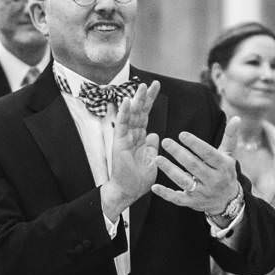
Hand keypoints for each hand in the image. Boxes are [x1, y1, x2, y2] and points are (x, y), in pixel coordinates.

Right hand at [103, 82, 161, 215]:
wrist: (128, 191)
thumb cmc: (138, 179)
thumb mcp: (151, 161)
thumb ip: (152, 147)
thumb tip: (154, 135)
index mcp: (140, 138)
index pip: (145, 115)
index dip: (150, 101)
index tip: (156, 87)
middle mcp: (132, 135)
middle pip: (139, 112)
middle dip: (145, 97)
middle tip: (151, 83)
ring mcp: (125, 138)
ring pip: (131, 115)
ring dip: (135, 101)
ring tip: (140, 87)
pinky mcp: (119, 143)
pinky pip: (121, 125)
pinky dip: (123, 113)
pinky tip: (125, 102)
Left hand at [153, 131, 241, 216]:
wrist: (227, 201)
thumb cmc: (225, 172)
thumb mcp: (229, 155)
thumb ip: (230, 137)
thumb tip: (237, 118)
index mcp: (223, 167)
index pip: (208, 154)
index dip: (195, 144)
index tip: (182, 134)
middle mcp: (213, 181)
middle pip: (194, 166)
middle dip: (179, 153)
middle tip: (165, 142)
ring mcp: (202, 193)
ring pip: (184, 181)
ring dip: (170, 170)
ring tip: (157, 158)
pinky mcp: (192, 203)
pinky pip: (177, 199)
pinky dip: (166, 194)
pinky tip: (154, 186)